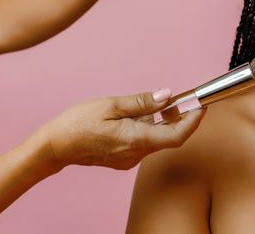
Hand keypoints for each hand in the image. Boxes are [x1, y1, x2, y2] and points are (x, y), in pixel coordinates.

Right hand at [36, 89, 205, 169]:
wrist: (54, 147)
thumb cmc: (77, 123)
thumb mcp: (110, 105)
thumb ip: (141, 102)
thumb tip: (168, 96)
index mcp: (136, 139)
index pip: (177, 136)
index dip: (194, 122)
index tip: (201, 105)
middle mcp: (136, 153)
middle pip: (169, 137)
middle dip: (180, 117)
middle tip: (182, 98)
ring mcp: (130, 158)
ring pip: (157, 138)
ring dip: (162, 120)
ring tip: (153, 102)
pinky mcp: (124, 158)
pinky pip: (145, 141)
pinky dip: (149, 127)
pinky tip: (138, 114)